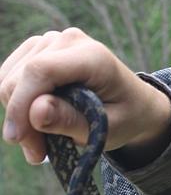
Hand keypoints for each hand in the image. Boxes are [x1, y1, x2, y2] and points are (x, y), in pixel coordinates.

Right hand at [0, 28, 170, 163]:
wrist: (134, 104)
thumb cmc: (125, 117)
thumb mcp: (106, 128)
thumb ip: (71, 121)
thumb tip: (36, 111)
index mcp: (93, 57)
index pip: (40, 71)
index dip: (21, 104)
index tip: (18, 139)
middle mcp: (69, 41)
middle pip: (19, 78)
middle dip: (21, 121)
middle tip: (37, 153)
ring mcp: (51, 41)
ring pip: (8, 79)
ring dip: (18, 116)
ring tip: (40, 143)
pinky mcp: (37, 49)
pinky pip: (9, 78)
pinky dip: (17, 105)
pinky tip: (36, 124)